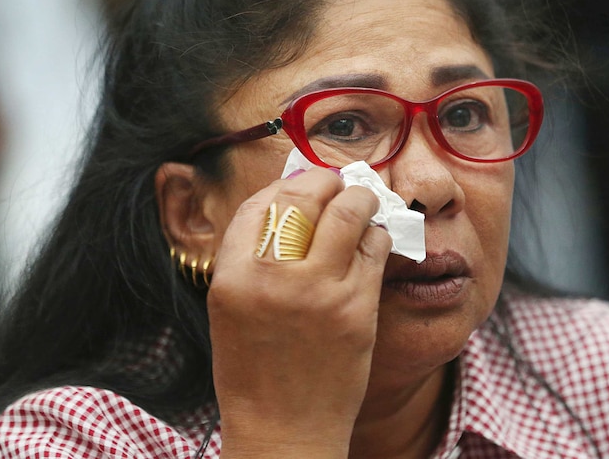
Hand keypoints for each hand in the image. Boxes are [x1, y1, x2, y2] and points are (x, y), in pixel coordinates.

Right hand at [207, 168, 391, 457]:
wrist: (284, 430)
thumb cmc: (254, 370)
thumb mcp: (231, 308)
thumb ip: (251, 256)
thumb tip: (289, 200)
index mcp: (232, 277)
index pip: (260, 204)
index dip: (286, 184)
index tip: (303, 182)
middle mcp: (273, 278)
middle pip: (305, 196)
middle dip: (327, 179)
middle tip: (339, 182)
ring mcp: (319, 292)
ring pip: (350, 212)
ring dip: (360, 199)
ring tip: (363, 203)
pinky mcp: (357, 308)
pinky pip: (375, 248)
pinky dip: (377, 236)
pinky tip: (372, 242)